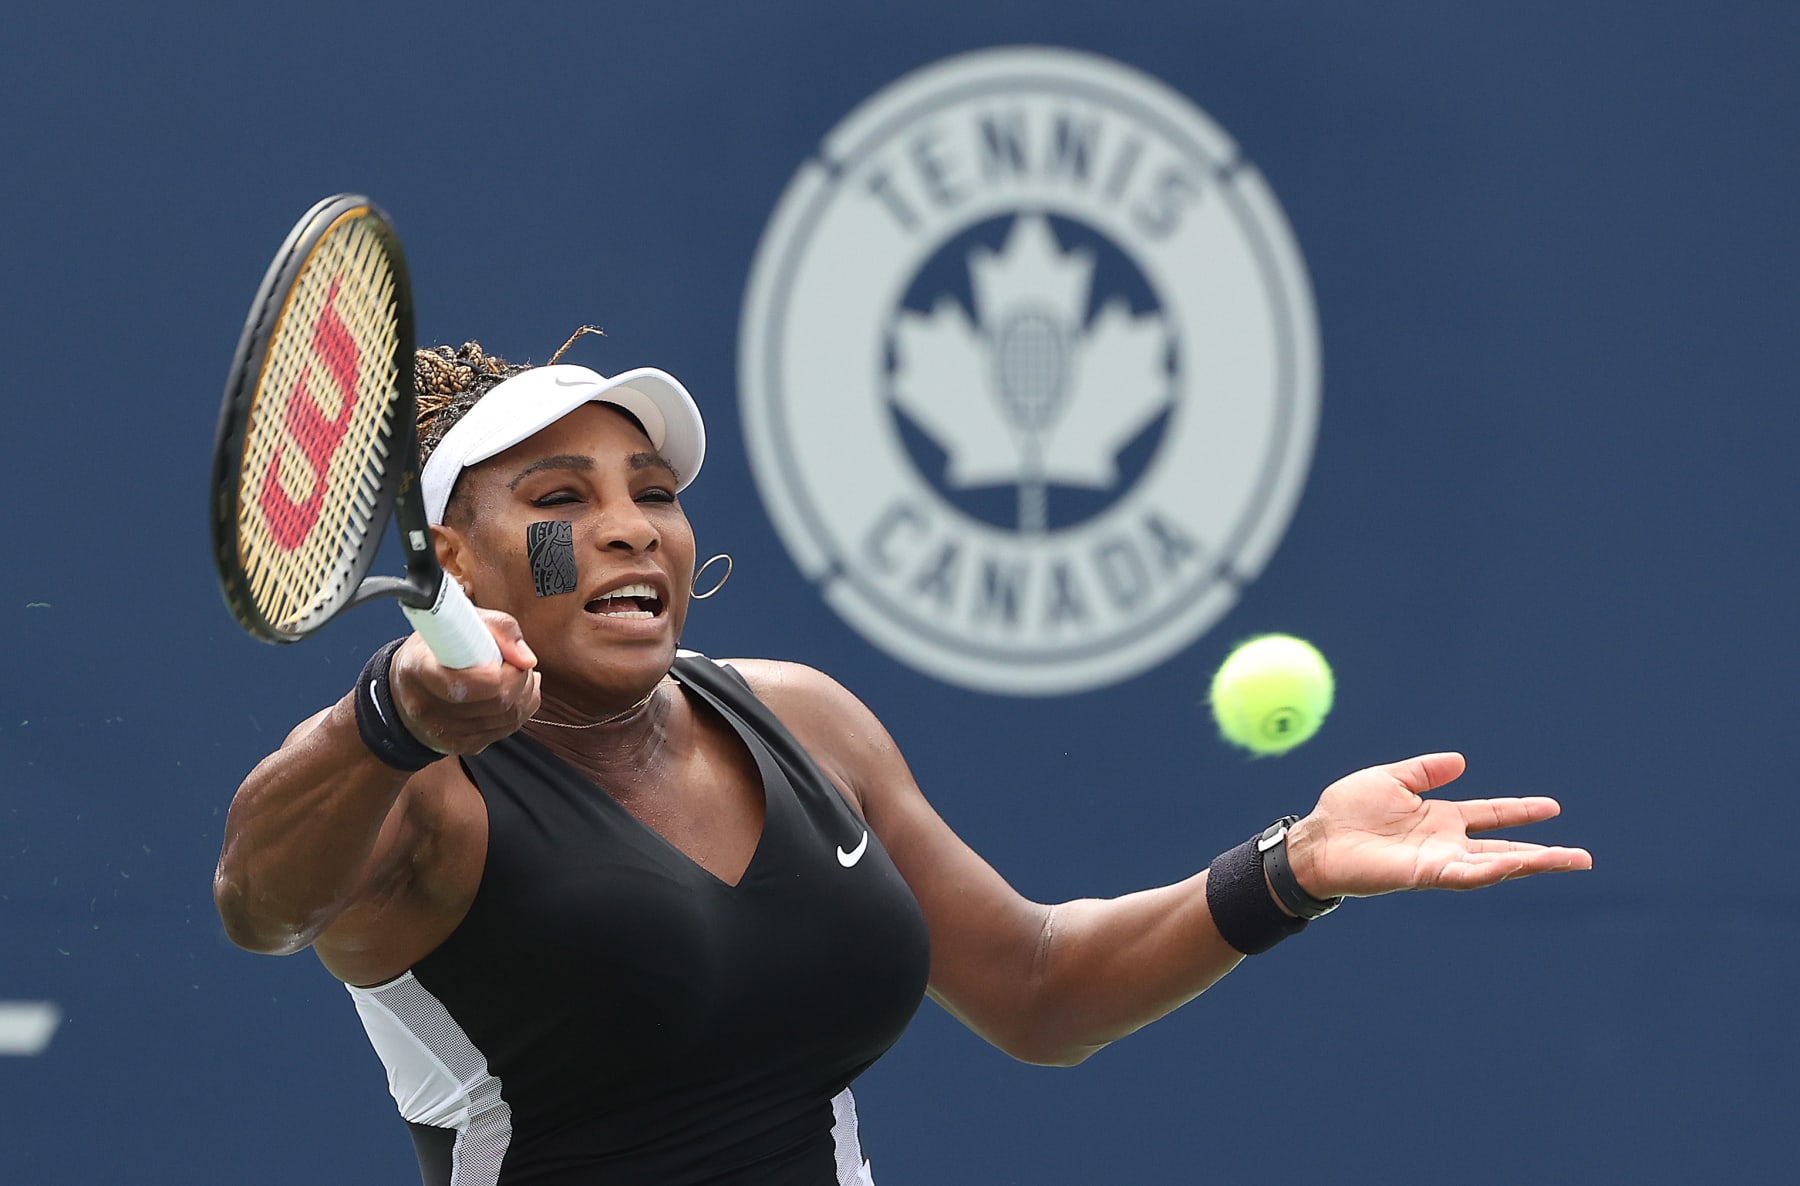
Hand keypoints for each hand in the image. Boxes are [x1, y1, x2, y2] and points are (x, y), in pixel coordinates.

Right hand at [388, 610, 540, 754]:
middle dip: (519, 679)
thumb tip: (527, 660)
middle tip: (516, 662)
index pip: (464, 685)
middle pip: (496, 702)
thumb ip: (500, 629)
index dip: (496, 674)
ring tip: (516, 673)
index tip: (504, 658)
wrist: (409, 685)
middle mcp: (426, 707)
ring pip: (507, 718)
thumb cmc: (437, 648)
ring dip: (524, 693)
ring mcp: (442, 732)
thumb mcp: (462, 621)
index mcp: (419, 670)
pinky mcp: (459, 745)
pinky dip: (521, 709)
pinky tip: (514, 692)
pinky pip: (507, 730)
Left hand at [1286, 752, 1591, 899]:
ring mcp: (1437, 861)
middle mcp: (1446, 843)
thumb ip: (1425, 771)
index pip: (1491, 815)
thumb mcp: (1390, 779)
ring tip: (1566, 861)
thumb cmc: (1345, 812)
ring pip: (1494, 866)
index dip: (1521, 811)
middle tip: (1582, 857)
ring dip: (1531, 864)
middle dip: (1544, 854)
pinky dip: (1491, 870)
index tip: (1553, 807)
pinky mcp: (1423, 875)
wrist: (1315, 841)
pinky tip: (1516, 865)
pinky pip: (1464, 874)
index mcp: (1440, 818)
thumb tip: (1461, 761)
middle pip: (1505, 849)